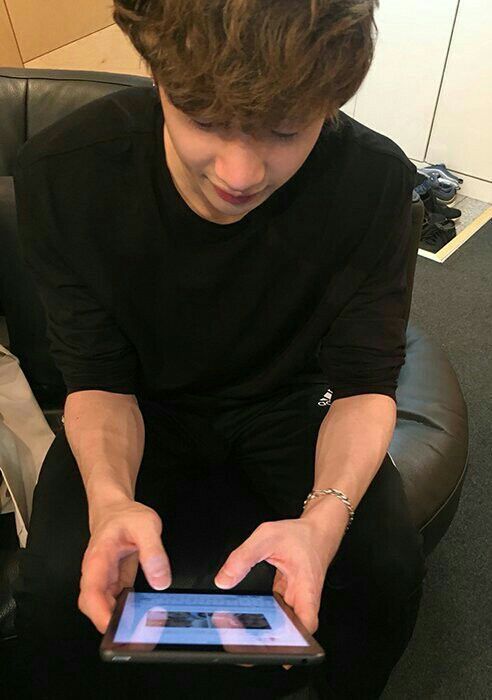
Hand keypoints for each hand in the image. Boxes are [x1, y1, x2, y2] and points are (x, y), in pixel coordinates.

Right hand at [78, 499, 171, 633]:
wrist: (116, 510)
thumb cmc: (125, 516)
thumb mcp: (146, 526)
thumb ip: (153, 552)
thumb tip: (160, 580)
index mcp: (98, 559)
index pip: (91, 593)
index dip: (99, 614)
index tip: (114, 627)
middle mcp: (97, 572)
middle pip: (93, 606)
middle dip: (109, 623)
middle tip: (132, 633)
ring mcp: (104, 579)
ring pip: (103, 607)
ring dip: (118, 619)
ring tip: (140, 626)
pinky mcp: (113, 582)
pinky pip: (115, 602)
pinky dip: (125, 611)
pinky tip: (140, 613)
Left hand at [214, 502, 346, 669]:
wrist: (317, 530)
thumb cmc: (299, 534)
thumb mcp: (267, 537)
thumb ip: (243, 557)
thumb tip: (224, 581)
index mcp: (305, 587)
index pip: (306, 624)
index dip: (295, 643)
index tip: (279, 653)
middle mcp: (303, 599)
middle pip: (291, 631)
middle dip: (270, 642)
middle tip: (246, 647)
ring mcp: (295, 600)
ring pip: (282, 625)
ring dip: (264, 632)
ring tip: (238, 636)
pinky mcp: (287, 597)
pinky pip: (275, 614)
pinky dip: (261, 618)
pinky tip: (243, 619)